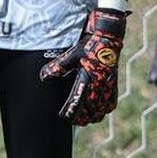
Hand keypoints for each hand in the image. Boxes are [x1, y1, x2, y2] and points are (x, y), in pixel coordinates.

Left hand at [40, 9, 126, 124]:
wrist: (108, 37)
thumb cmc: (89, 45)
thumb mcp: (71, 55)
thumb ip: (57, 67)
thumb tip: (43, 77)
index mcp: (87, 79)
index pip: (78, 103)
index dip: (70, 112)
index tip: (63, 116)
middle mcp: (99, 85)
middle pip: (91, 112)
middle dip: (81, 118)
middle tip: (73, 120)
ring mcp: (108, 86)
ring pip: (102, 110)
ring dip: (93, 116)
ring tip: (84, 118)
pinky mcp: (113, 84)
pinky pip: (111, 103)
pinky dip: (104, 110)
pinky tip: (98, 110)